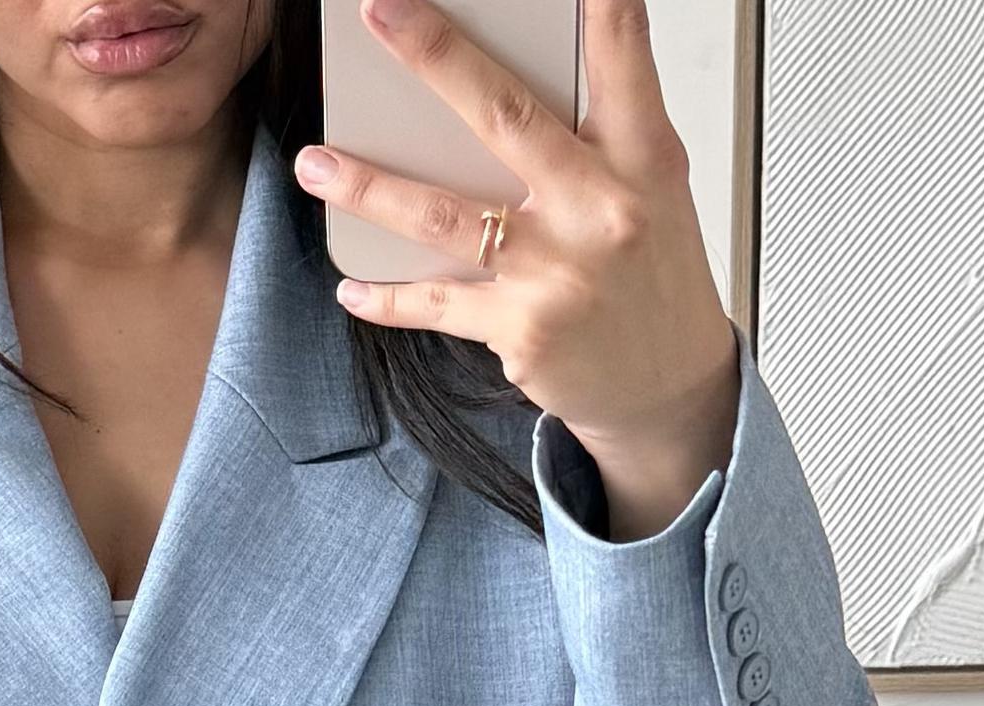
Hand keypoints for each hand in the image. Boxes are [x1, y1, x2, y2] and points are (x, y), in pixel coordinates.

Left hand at [294, 0, 740, 540]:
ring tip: (315, 163)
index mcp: (641, 156)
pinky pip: (438, 305)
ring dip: (370, 187)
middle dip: (437, 58)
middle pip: (506, 117)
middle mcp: (600, 207)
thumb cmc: (650, 275)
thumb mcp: (652, 185)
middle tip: (381, 14)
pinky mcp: (522, 330)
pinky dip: (389, 298)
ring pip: (445, 215)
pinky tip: (352, 288)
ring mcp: (557, 272)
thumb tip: (538, 59)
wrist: (667, 388)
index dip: (599, 2)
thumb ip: (607, 122)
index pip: (620, 53)